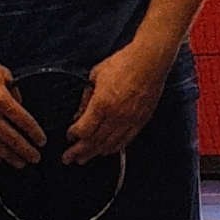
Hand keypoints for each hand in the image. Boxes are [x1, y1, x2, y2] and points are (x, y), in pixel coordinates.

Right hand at [0, 43, 42, 166]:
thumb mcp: (3, 73)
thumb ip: (14, 91)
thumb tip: (21, 105)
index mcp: (0, 99)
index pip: (23, 121)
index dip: (35, 133)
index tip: (42, 141)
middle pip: (11, 138)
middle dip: (25, 150)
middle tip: (35, 158)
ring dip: (9, 156)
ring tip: (19, 163)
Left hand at [62, 39, 173, 163]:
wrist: (150, 60)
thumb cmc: (123, 63)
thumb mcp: (96, 75)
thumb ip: (87, 96)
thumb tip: (80, 112)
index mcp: (102, 103)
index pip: (84, 129)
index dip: (74, 135)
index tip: (69, 135)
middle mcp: (116, 115)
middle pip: (94, 141)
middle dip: (79, 151)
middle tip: (68, 159)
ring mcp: (130, 119)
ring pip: (110, 144)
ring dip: (95, 153)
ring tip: (84, 159)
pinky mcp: (141, 119)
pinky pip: (126, 139)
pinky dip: (115, 147)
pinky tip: (106, 151)